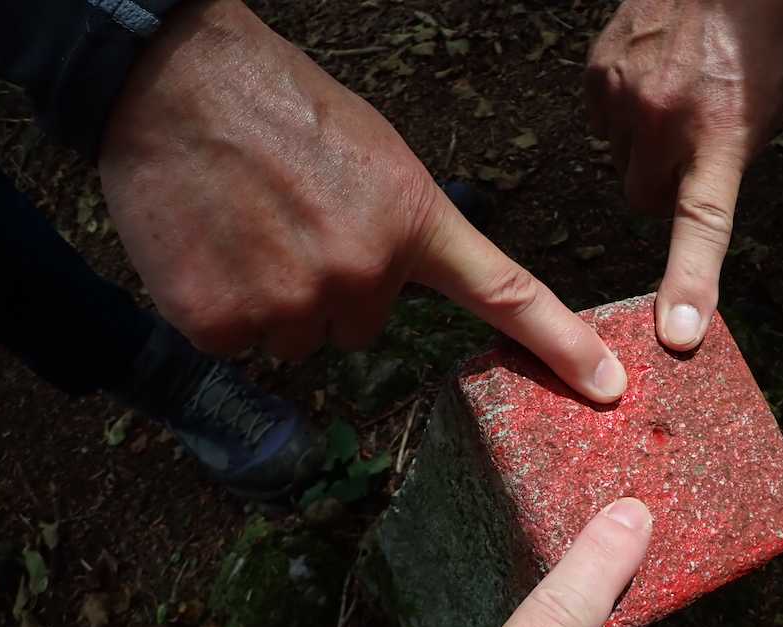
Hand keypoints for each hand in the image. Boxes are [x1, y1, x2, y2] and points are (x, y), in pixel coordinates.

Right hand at [99, 0, 626, 403]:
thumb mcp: (378, 159)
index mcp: (414, 225)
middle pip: (362, 326)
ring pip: (299, 340)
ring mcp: (293, 304)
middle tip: (292, 223)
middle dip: (332, 288)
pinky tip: (211, 249)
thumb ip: (400, 231)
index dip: (561, 347)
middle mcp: (365, 276)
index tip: (607, 389)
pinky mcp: (223, 323)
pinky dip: (221, 307)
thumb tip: (385, 290)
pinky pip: (238, 343)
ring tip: (249, 229)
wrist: (175, 81)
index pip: (505, 294)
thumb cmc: (281, 108)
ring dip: (276, 301)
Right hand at [585, 0, 782, 350]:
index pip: (703, 226)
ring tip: (672, 101)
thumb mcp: (762, 114)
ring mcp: (622, 99)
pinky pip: (602, 121)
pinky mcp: (596, 77)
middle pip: (642, 200)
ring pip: (620, 160)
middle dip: (660, 189)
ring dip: (641, 148)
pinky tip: (649, 81)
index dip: (690, 282)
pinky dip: (622, 113)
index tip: (678, 332)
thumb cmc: (751, 40)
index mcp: (720, 138)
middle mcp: (665, 123)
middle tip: (685, 154)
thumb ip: (726, 168)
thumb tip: (687, 209)